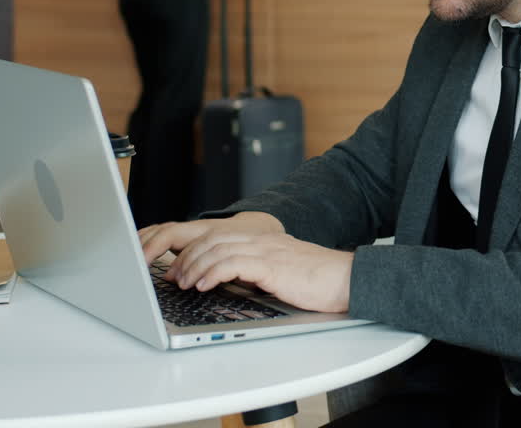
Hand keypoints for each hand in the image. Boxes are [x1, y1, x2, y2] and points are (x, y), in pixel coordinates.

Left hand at [139, 213, 352, 313]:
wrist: (346, 279)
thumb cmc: (318, 280)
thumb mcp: (281, 271)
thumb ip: (258, 270)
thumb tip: (231, 281)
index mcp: (263, 240)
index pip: (218, 235)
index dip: (194, 249)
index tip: (178, 266)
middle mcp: (262, 240)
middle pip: (212, 238)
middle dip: (187, 257)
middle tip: (173, 276)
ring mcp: (267, 250)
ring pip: (217, 249)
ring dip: (194, 266)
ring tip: (184, 283)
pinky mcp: (272, 265)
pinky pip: (233, 264)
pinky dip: (212, 273)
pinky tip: (203, 285)